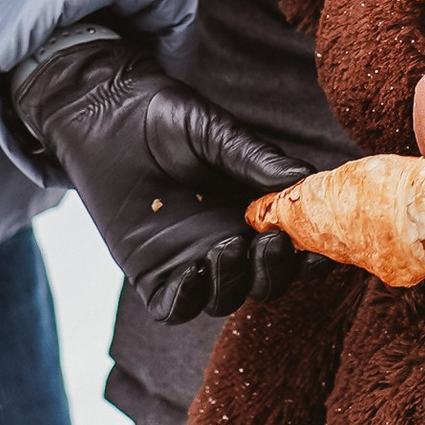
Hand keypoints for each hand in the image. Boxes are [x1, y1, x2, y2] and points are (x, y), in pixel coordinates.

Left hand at [8, 24, 307, 323]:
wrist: (106, 117)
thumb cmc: (166, 118)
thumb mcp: (215, 132)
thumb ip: (255, 158)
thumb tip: (306, 177)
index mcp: (255, 212)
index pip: (295, 247)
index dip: (312, 254)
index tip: (318, 247)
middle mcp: (229, 242)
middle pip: (266, 281)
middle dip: (275, 272)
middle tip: (270, 244)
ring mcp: (191, 261)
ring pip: (225, 298)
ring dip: (234, 283)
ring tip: (226, 247)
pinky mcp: (151, 273)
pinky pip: (175, 306)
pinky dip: (188, 300)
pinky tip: (193, 272)